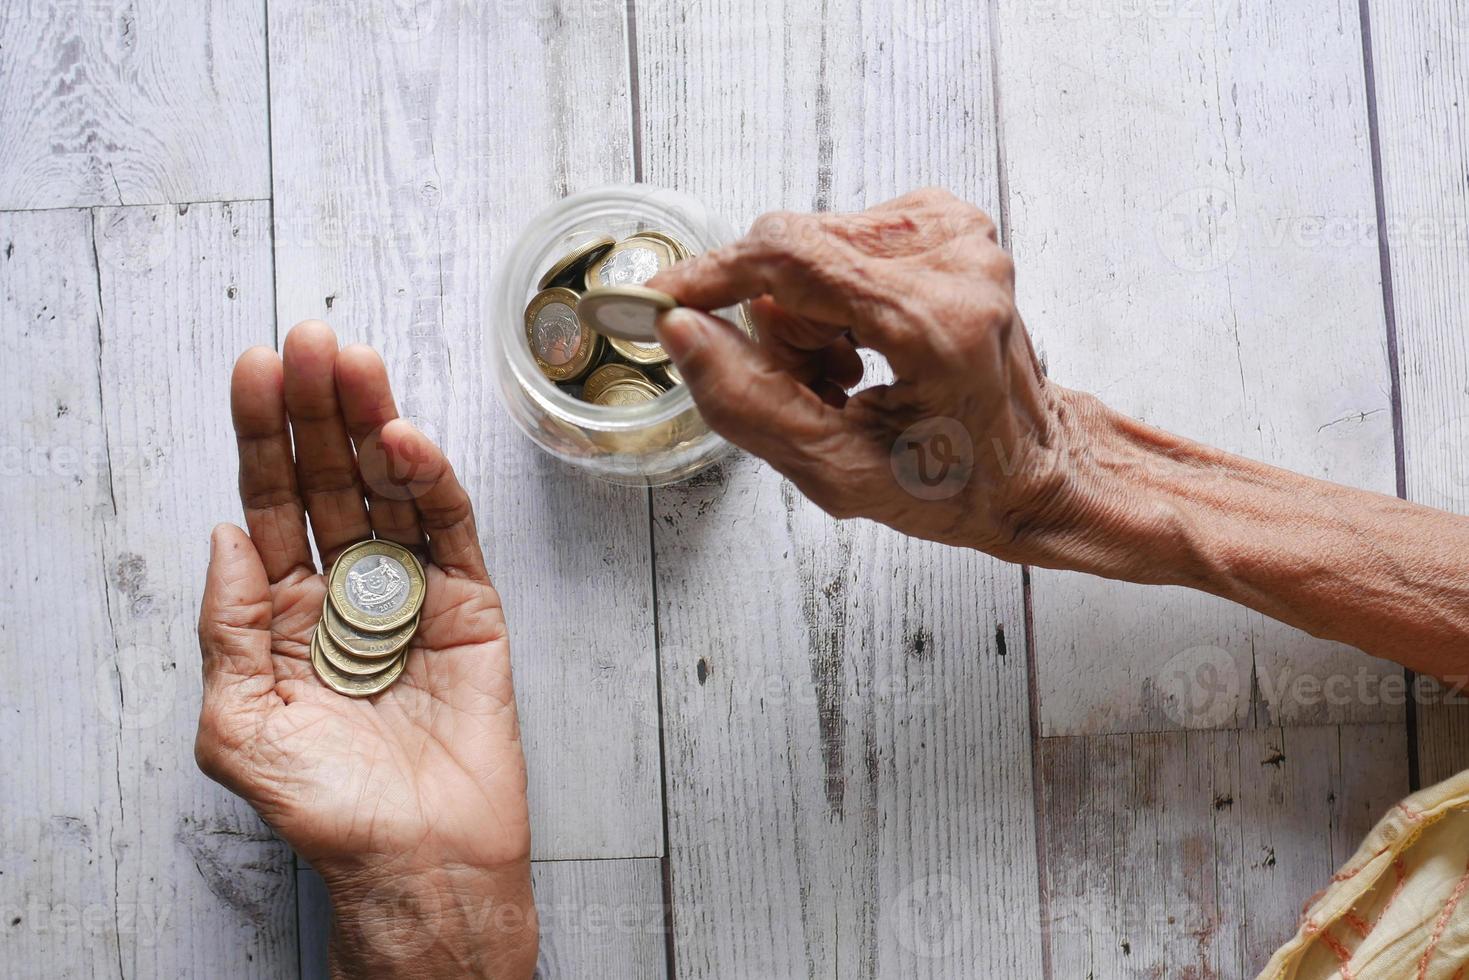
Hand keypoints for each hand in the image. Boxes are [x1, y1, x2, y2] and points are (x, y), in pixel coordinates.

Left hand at [195, 321, 535, 978]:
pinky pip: (450, 532)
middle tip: (310, 341)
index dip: (262, 438)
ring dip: (371, 424)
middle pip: (329, 480)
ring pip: (390, 490)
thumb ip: (227, 627)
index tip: (255, 371)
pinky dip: (430, 483)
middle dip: (317, 409)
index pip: (270, 506)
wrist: (421, 859)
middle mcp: (348, 591)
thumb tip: (220, 534)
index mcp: (287, 614)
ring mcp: (413, 593)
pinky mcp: (472, 605)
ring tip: (353, 364)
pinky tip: (402, 441)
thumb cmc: (329, 809)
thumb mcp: (237, 726)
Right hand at [649, 188, 1087, 564]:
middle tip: (811, 386)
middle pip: (793, 250)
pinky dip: (833, 297)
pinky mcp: (950, 222)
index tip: (658, 302)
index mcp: (936, 322)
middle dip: (775, 322)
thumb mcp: (837, 473)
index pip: (791, 259)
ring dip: (804, 314)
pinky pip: (842, 242)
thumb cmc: (953, 484)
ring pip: (812, 245)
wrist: (1032, 468)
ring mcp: (958, 232)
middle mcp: (955, 258)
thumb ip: (748, 403)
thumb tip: (681, 331)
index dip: (710, 277)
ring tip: (845, 377)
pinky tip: (863, 347)